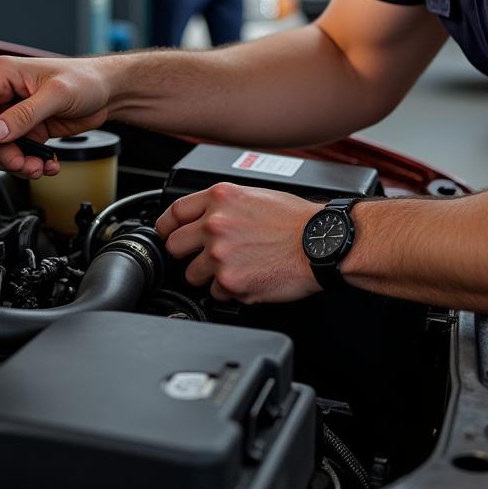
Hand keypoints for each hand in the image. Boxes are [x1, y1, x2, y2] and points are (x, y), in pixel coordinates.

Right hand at [0, 55, 112, 178]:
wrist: (108, 91)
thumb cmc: (86, 79)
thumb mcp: (56, 95)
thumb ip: (25, 115)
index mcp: (2, 74)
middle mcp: (3, 92)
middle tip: (19, 163)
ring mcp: (13, 112)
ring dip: (16, 162)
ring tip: (38, 165)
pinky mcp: (25, 127)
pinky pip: (16, 151)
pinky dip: (28, 162)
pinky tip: (47, 162)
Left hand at [155, 182, 320, 303]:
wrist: (320, 244)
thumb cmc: (296, 220)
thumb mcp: (255, 194)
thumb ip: (223, 205)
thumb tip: (203, 218)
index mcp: (220, 198)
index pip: (173, 213)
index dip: (167, 227)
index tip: (167, 234)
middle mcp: (215, 224)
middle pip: (174, 246)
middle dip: (186, 254)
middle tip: (205, 256)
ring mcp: (220, 255)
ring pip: (192, 275)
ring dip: (209, 275)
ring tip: (236, 267)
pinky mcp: (230, 282)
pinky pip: (216, 294)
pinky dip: (230, 291)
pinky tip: (250, 277)